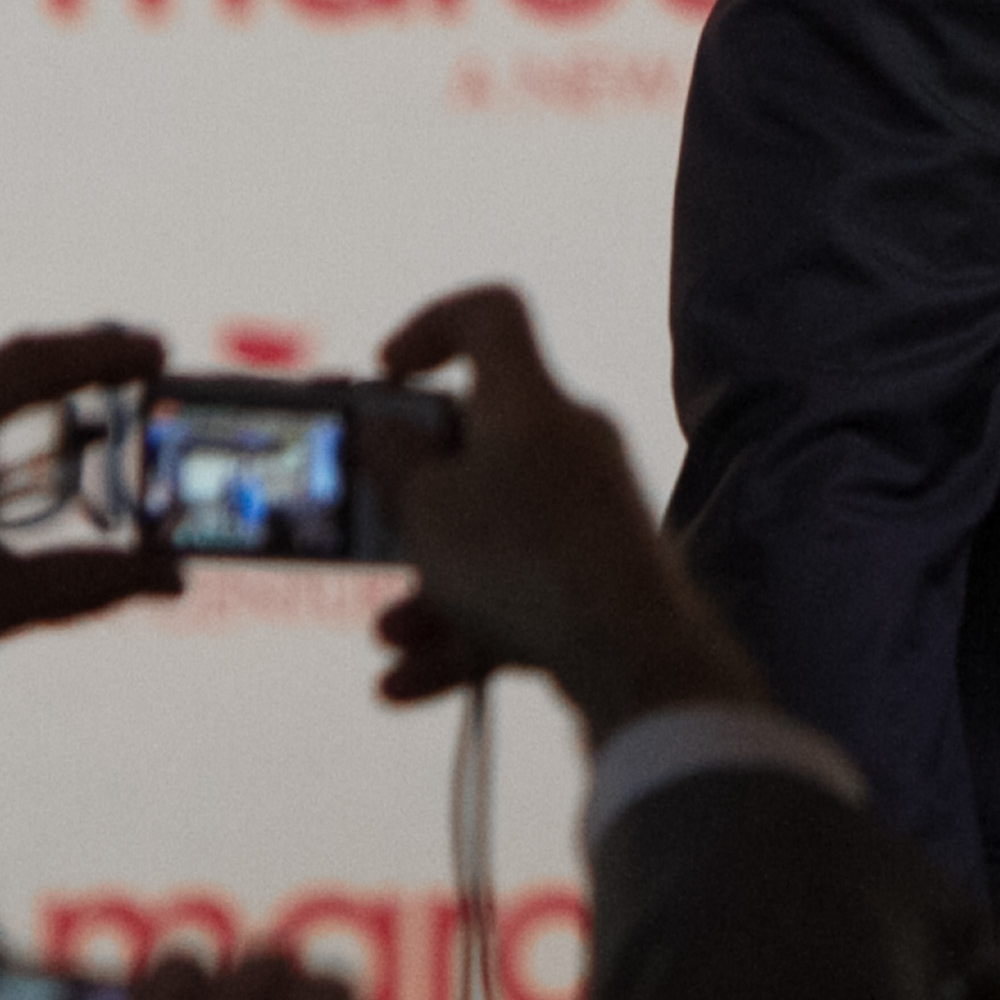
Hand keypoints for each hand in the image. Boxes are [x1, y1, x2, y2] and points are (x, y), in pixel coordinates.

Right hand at [372, 285, 760, 739]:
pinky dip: (463, 631)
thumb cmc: (522, 563)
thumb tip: (386, 428)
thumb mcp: (425, 505)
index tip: (388, 372)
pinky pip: (518, 590)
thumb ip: (391, 457)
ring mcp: (591, 511)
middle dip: (413, 495)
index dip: (430, 327)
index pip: (490, 317)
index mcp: (531, 402)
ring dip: (429, 583)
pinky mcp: (600, 575)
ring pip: (491, 533)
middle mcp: (570, 444)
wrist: (634, 657)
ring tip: (389, 632)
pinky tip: (405, 681)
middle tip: (364, 523)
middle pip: (477, 442)